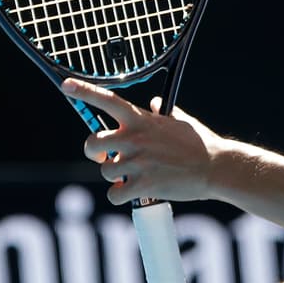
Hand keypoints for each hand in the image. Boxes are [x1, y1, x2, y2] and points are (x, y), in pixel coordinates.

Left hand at [62, 78, 220, 204]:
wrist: (217, 168)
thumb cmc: (200, 144)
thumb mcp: (180, 121)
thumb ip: (161, 113)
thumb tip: (153, 104)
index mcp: (141, 120)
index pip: (107, 100)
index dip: (83, 91)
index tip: (66, 85)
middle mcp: (135, 138)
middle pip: (92, 144)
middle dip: (95, 153)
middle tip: (106, 158)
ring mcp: (137, 162)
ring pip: (106, 172)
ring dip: (117, 178)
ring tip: (136, 177)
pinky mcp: (143, 185)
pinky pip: (115, 195)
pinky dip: (122, 196)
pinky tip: (136, 193)